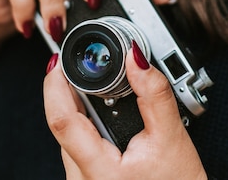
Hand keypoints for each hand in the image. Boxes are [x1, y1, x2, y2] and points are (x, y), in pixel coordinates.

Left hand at [44, 46, 207, 179]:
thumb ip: (154, 94)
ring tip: (103, 93)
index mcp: (98, 171)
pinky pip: (77, 148)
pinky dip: (89, 127)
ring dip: (82, 110)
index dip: (55, 84)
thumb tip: (135, 58)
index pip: (61, 119)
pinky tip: (107, 120)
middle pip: (64, 124)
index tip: (60, 61)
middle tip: (90, 69)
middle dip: (74, 92)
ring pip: (70, 136)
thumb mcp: (172, 137)